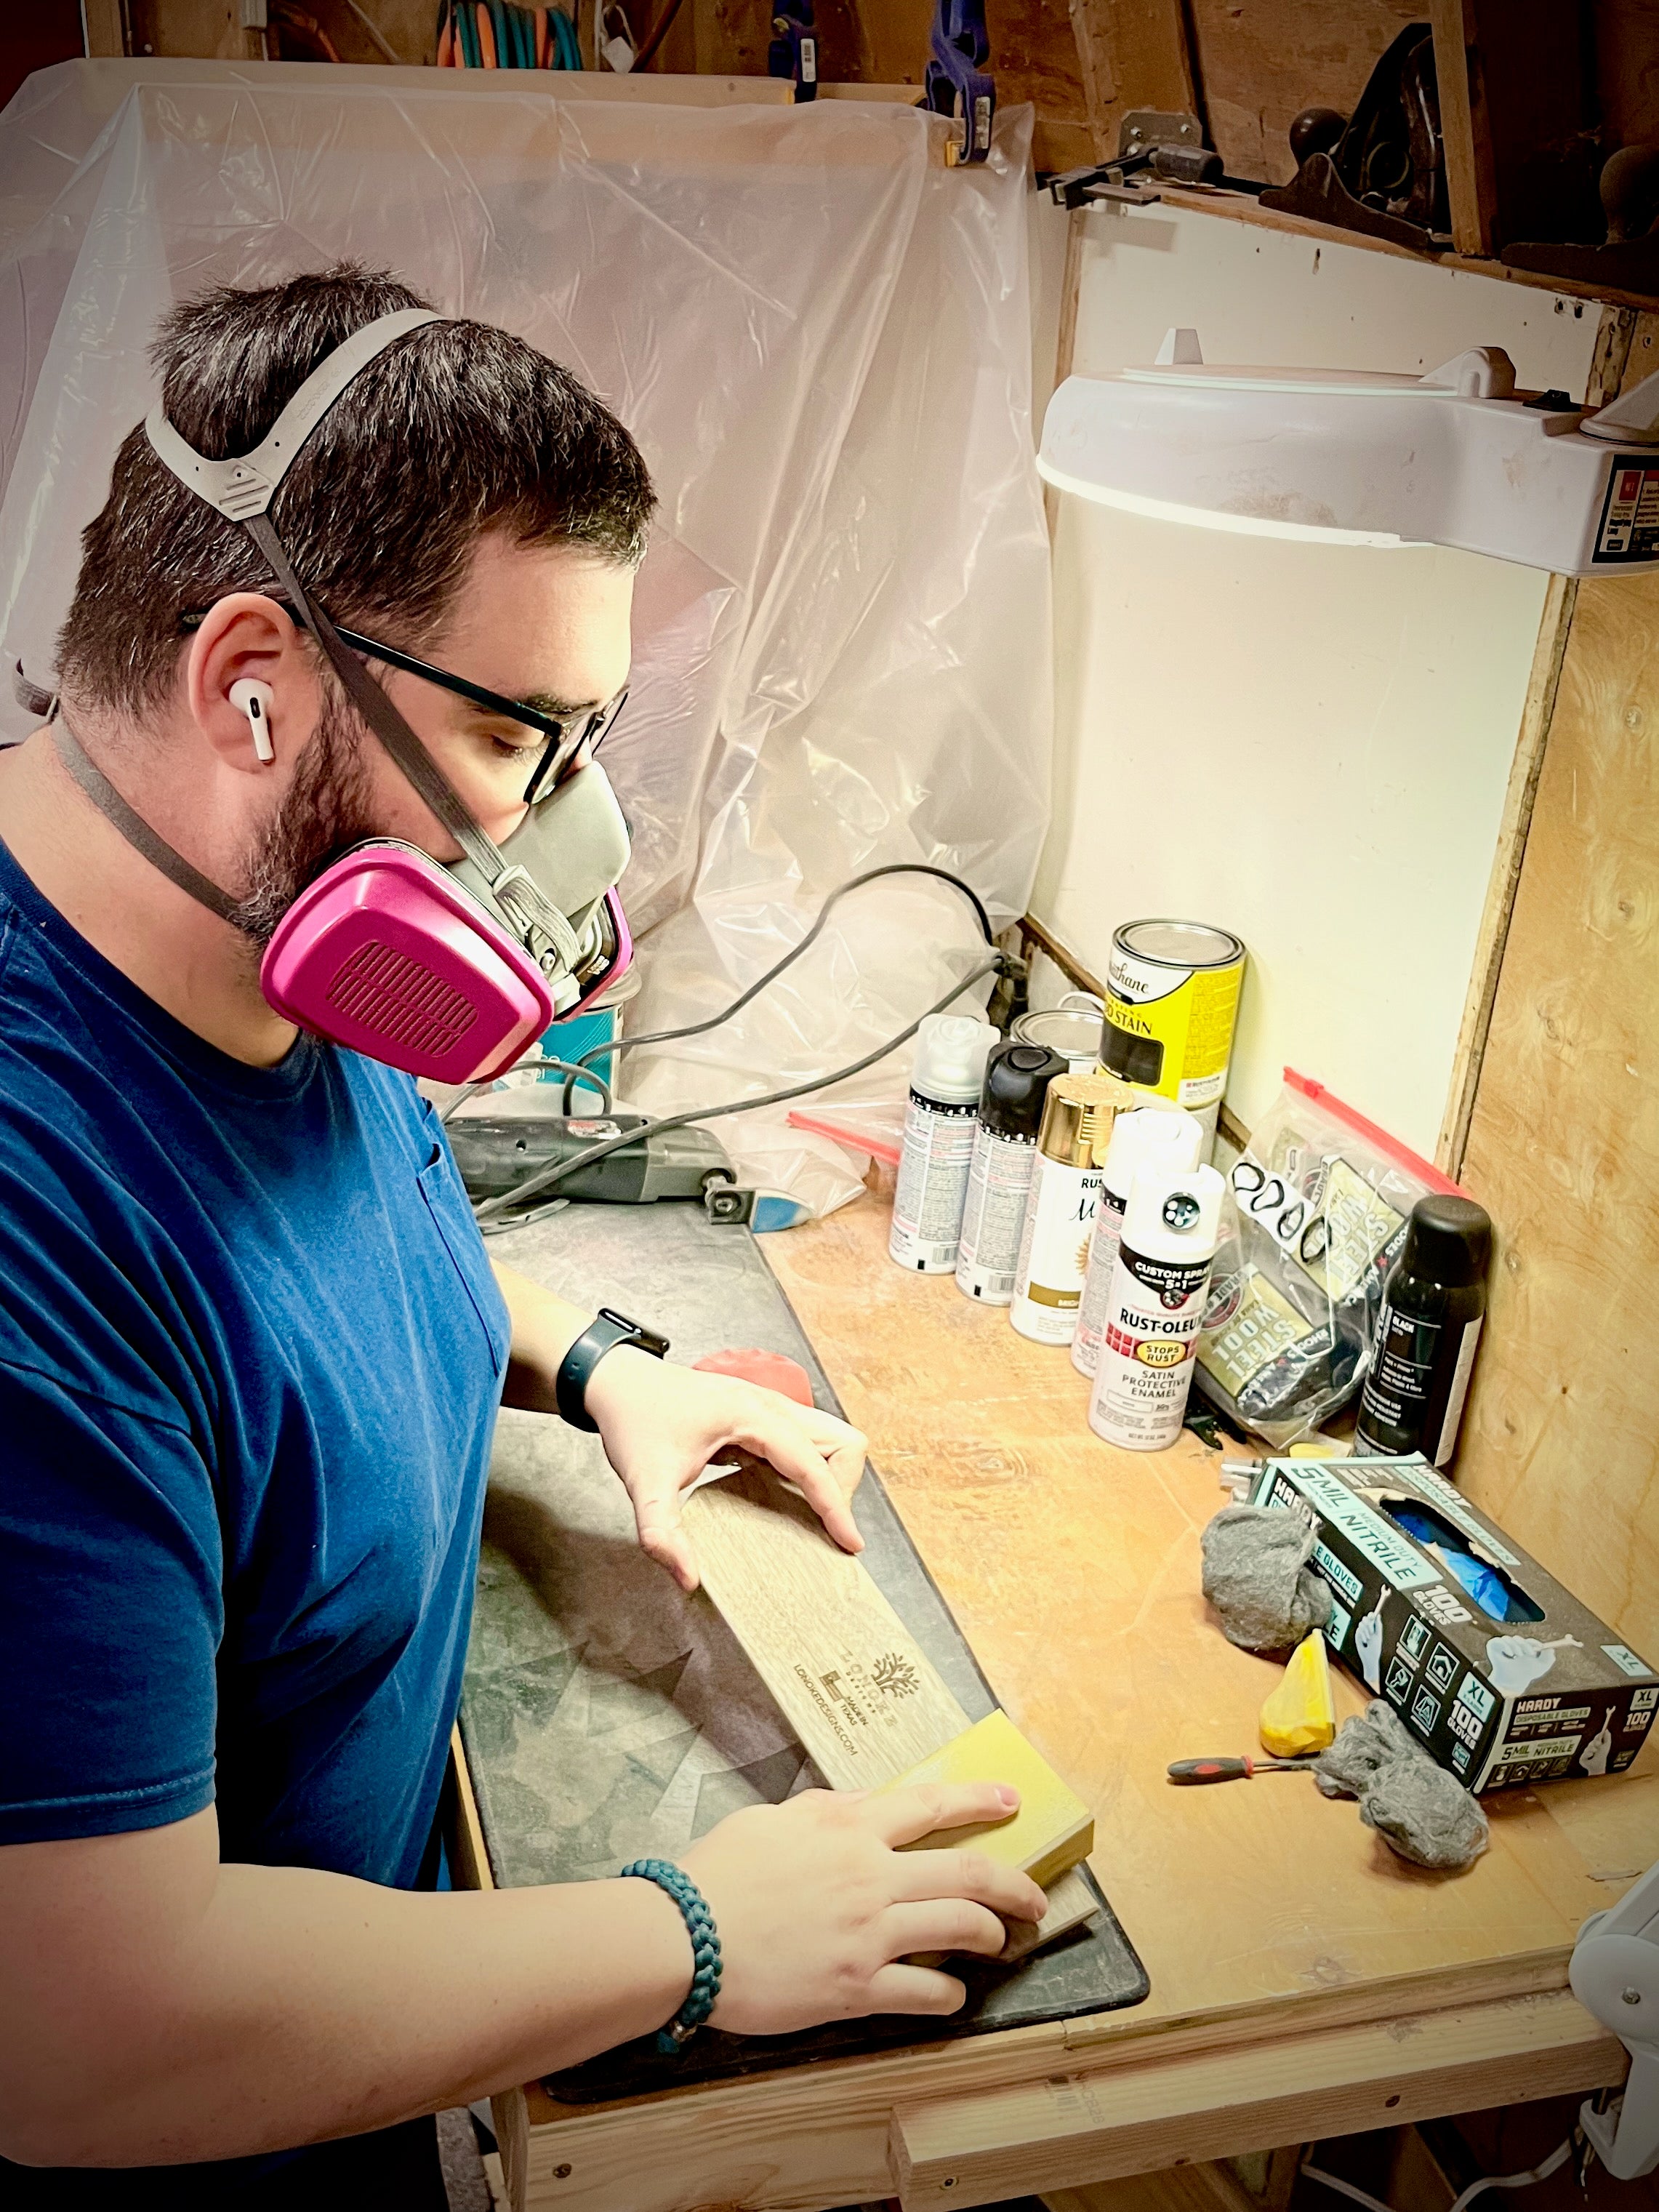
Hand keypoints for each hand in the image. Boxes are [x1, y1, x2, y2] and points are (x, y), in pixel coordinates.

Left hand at [584, 1349, 867, 1590]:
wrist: (618, 1382)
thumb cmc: (634, 1420)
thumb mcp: (644, 1482)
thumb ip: (662, 1533)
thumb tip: (689, 1578)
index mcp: (751, 1415)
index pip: (814, 1463)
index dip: (836, 1506)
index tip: (850, 1544)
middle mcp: (770, 1404)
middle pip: (843, 1442)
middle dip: (842, 1488)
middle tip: (823, 1527)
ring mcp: (769, 1406)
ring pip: (832, 1437)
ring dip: (831, 1477)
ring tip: (806, 1515)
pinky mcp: (762, 1415)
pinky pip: (809, 1441)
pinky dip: (810, 1470)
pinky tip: (782, 1496)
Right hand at [681, 1782, 1046, 2033]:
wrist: (685, 1935)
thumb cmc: (717, 1874)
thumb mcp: (774, 1819)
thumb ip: (825, 1810)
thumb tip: (861, 1805)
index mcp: (850, 1830)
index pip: (930, 1806)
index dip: (978, 1801)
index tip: (1011, 1802)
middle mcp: (871, 1877)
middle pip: (967, 1873)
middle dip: (1014, 1884)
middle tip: (1035, 1898)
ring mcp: (868, 1934)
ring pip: (958, 1928)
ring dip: (990, 1936)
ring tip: (1001, 1942)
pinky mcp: (855, 1987)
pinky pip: (922, 1992)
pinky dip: (948, 1994)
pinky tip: (953, 1995)